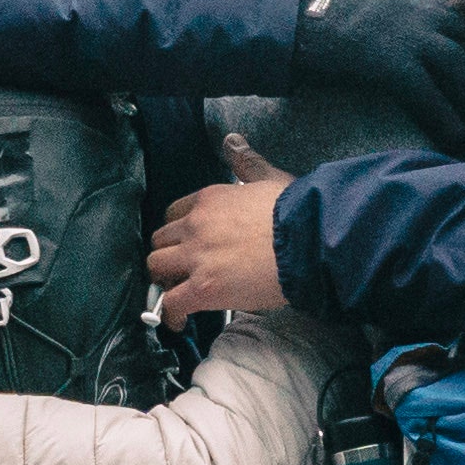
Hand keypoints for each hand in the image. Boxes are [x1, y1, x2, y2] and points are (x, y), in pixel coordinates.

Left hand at [147, 137, 293, 316]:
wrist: (308, 242)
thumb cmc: (296, 212)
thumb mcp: (269, 178)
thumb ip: (247, 163)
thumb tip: (232, 142)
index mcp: (210, 199)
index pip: (176, 213)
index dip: (181, 231)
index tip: (190, 243)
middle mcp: (196, 225)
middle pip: (160, 239)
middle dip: (169, 254)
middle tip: (184, 270)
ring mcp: (196, 257)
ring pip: (157, 267)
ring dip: (165, 280)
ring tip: (180, 293)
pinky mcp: (203, 287)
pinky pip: (171, 303)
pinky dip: (172, 314)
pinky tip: (180, 322)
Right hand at [296, 0, 464, 152]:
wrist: (298, 25)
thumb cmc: (347, 31)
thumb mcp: (398, 18)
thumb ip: (428, 33)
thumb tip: (456, 64)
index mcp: (434, 8)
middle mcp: (429, 17)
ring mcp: (408, 37)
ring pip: (461, 70)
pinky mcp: (387, 61)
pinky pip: (427, 94)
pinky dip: (447, 121)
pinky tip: (460, 144)